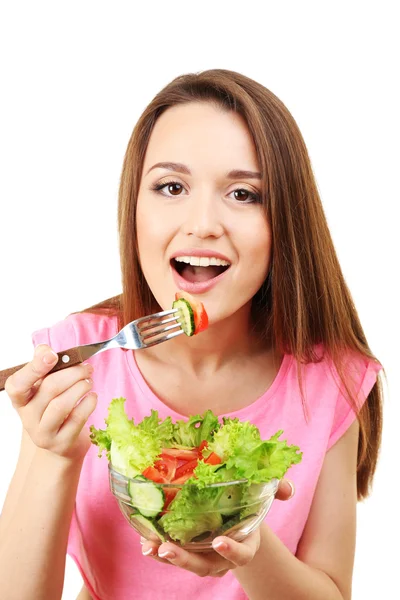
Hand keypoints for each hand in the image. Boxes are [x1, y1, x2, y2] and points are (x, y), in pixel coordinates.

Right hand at [5, 344, 96, 460]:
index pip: (17, 384)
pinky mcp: (61, 443)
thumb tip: (44, 349)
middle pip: (49, 389)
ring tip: (89, 381)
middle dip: (73, 373)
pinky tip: (92, 397)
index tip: (52, 355)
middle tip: (87, 368)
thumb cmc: (52, 406)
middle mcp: (27, 417)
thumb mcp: (43, 386)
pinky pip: (77, 419)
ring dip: (81, 387)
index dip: (34, 368)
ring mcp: (43, 433)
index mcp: (20, 399)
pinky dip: (89, 403)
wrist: (59, 441)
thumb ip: (42, 364)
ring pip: (62, 404)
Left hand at [140, 479, 294, 576]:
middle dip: (185, 560)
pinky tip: (145, 541)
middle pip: (205, 566)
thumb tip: (288, 489)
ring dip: (166, 556)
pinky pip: (172, 554)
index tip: (220, 541)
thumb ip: (276, 490)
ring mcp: (205, 557)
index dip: (232, 551)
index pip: (242, 555)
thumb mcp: (263, 496)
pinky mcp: (188, 551)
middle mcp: (223, 557)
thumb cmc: (250, 505)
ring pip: (186, 563)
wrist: (238, 519)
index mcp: (246, 544)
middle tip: (167, 549)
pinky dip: (158, 549)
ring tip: (149, 546)